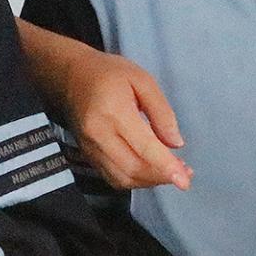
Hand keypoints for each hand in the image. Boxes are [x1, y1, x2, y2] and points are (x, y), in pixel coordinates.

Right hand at [19, 21, 191, 191]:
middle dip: (161, 176)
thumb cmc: (108, 73)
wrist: (71, 76)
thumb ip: (162, 112)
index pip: (144, 147)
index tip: (184, 179)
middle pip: (133, 168)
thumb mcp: (143, 80)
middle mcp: (99, 135)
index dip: (166, 166)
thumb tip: (176, 143)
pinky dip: (134, 180)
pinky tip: (150, 172)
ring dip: (149, 181)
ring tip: (171, 172)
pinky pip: (112, 177)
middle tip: (184, 173)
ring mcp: (90, 148)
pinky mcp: (88, 155)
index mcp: (114, 111)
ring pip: (122, 178)